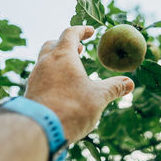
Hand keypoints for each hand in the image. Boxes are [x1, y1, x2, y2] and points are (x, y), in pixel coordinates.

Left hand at [25, 26, 134, 141]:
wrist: (38, 130)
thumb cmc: (71, 108)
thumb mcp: (98, 97)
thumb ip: (114, 87)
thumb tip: (129, 83)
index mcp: (63, 56)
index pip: (70, 33)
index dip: (82, 30)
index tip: (91, 31)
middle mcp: (45, 63)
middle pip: (53, 44)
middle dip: (66, 43)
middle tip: (79, 48)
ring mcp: (35, 77)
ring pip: (44, 60)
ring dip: (58, 60)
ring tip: (71, 69)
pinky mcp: (30, 92)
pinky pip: (41, 77)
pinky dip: (51, 75)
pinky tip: (60, 89)